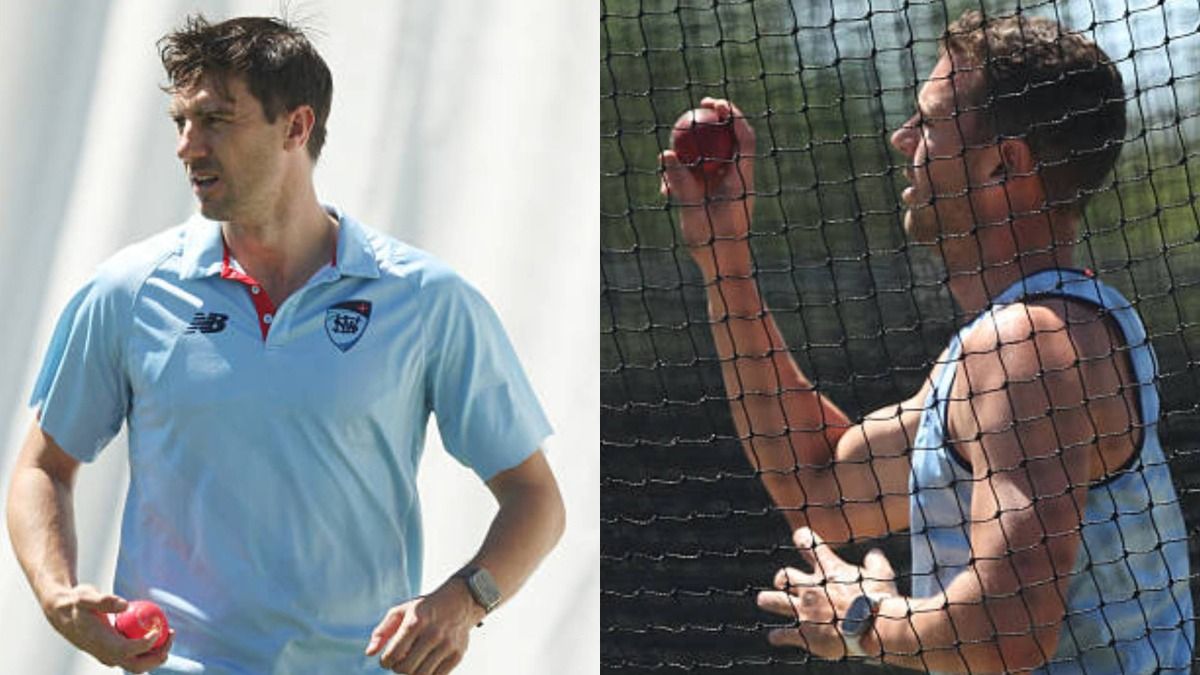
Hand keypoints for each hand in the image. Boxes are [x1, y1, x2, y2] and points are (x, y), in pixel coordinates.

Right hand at [43, 584, 173, 672]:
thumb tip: (125, 605)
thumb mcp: (85, 596)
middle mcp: (105, 655)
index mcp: (99, 644)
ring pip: (138, 664)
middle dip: (158, 656)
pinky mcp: (113, 652)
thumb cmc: (76, 602)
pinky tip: (160, 630)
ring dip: (157, 653)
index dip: (147, 643)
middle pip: (137, 666)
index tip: (159, 628)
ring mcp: (110, 656)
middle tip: (171, 635)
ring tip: (171, 632)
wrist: (62, 612)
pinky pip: (135, 655)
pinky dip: (150, 647)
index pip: (128, 651)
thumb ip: (103, 601)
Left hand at [365, 579, 484, 673]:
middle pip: (405, 669)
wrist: (461, 601)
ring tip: (412, 662)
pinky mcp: (457, 655)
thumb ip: (382, 631)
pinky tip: (426, 663)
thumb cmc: (425, 608)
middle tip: (400, 661)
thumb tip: (369, 653)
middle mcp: (432, 634)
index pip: (393, 655)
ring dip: (412, 673)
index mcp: (415, 622)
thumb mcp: (401, 611)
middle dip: (398, 668)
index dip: (385, 662)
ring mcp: (447, 646)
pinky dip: (428, 674)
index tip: (387, 659)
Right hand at [660, 98, 756, 274]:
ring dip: (694, 149)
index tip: (717, 104)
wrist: (724, 266)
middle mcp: (736, 180)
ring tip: (674, 142)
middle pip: (729, 142)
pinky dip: (683, 177)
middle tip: (701, 104)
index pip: (744, 140)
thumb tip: (665, 155)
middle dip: (717, 119)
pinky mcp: (713, 199)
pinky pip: (698, 180)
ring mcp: (725, 189)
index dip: (734, 117)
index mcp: (742, 179)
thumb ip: (680, 182)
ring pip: (712, 159)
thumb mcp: (694, 210)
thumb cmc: (716, 242)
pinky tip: (665, 189)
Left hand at [756, 528, 897, 658]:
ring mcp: (804, 611)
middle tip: (788, 584)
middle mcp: (811, 588)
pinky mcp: (803, 633)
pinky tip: (776, 637)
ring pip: (773, 600)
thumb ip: (875, 563)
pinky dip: (778, 636)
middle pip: (784, 575)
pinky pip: (782, 634)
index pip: (808, 544)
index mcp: (829, 571)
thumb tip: (874, 554)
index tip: (801, 537)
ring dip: (768, 600)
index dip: (803, 538)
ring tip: (766, 601)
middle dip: (783, 579)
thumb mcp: (883, 575)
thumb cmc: (880, 601)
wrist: (873, 629)